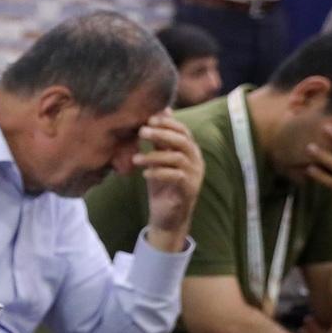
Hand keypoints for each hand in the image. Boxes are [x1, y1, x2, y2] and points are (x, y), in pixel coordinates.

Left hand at [135, 113, 202, 248]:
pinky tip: (145, 174)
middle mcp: (196, 161)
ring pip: (178, 158)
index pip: (184, 131)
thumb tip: (160, 115)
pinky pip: (176, 176)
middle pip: (183, 141)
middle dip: (162, 134)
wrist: (167, 217)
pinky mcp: (189, 190)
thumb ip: (159, 141)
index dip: (168, 123)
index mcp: (190, 152)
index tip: (149, 119)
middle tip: (141, 131)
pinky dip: (159, 173)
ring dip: (155, 156)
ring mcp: (194, 176)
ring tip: (136, 159)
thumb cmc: (162, 186)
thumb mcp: (158, 161)